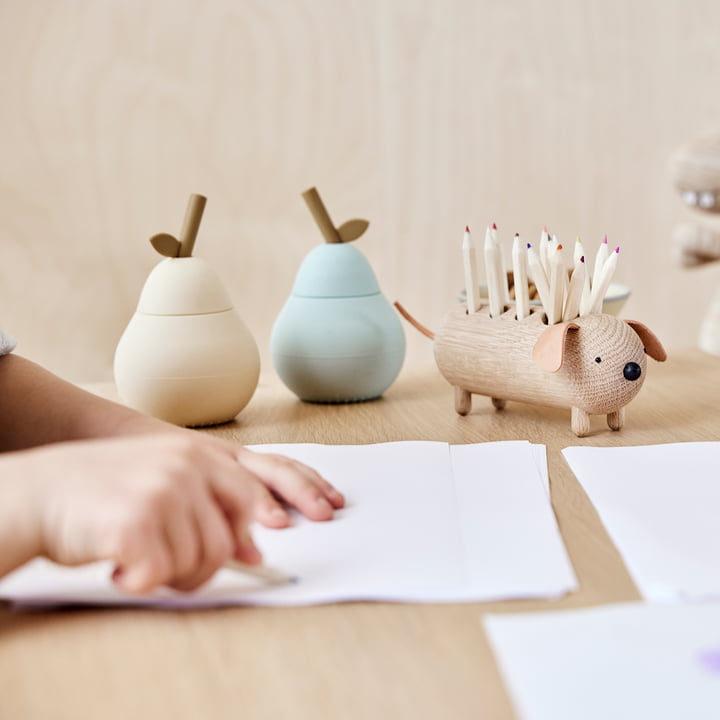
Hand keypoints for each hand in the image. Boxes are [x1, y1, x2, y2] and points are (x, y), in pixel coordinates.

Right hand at [2, 433, 342, 592]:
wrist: (44, 490)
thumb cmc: (108, 489)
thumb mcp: (168, 479)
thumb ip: (211, 504)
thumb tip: (252, 548)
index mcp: (201, 453)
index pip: (267, 471)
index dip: (299, 492)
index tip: (322, 511)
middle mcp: (190, 465)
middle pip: (236, 526)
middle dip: (219, 560)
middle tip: (209, 565)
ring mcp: (166, 489)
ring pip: (203, 558)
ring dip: (174, 573)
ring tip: (141, 562)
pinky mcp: (139, 520)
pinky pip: (163, 572)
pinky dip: (142, 580)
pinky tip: (122, 567)